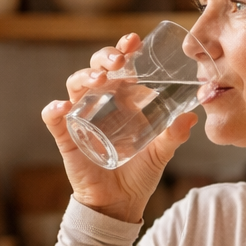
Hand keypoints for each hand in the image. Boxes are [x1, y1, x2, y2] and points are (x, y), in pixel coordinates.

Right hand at [42, 34, 196, 223]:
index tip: (134, 41)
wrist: (119, 204)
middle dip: (104, 58)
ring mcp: (81, 119)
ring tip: (99, 80)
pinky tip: (62, 107)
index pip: (120, 66)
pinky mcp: (67, 139)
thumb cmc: (138, 174)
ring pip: (75, 87)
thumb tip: (191, 115)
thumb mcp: (160, 153)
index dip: (124, 50)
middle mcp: (99, 103)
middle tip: (118, 60)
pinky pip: (54, 120)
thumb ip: (174, 135)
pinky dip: (54, 111)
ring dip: (85, 77)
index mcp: (122, 99)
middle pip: (96, 69)